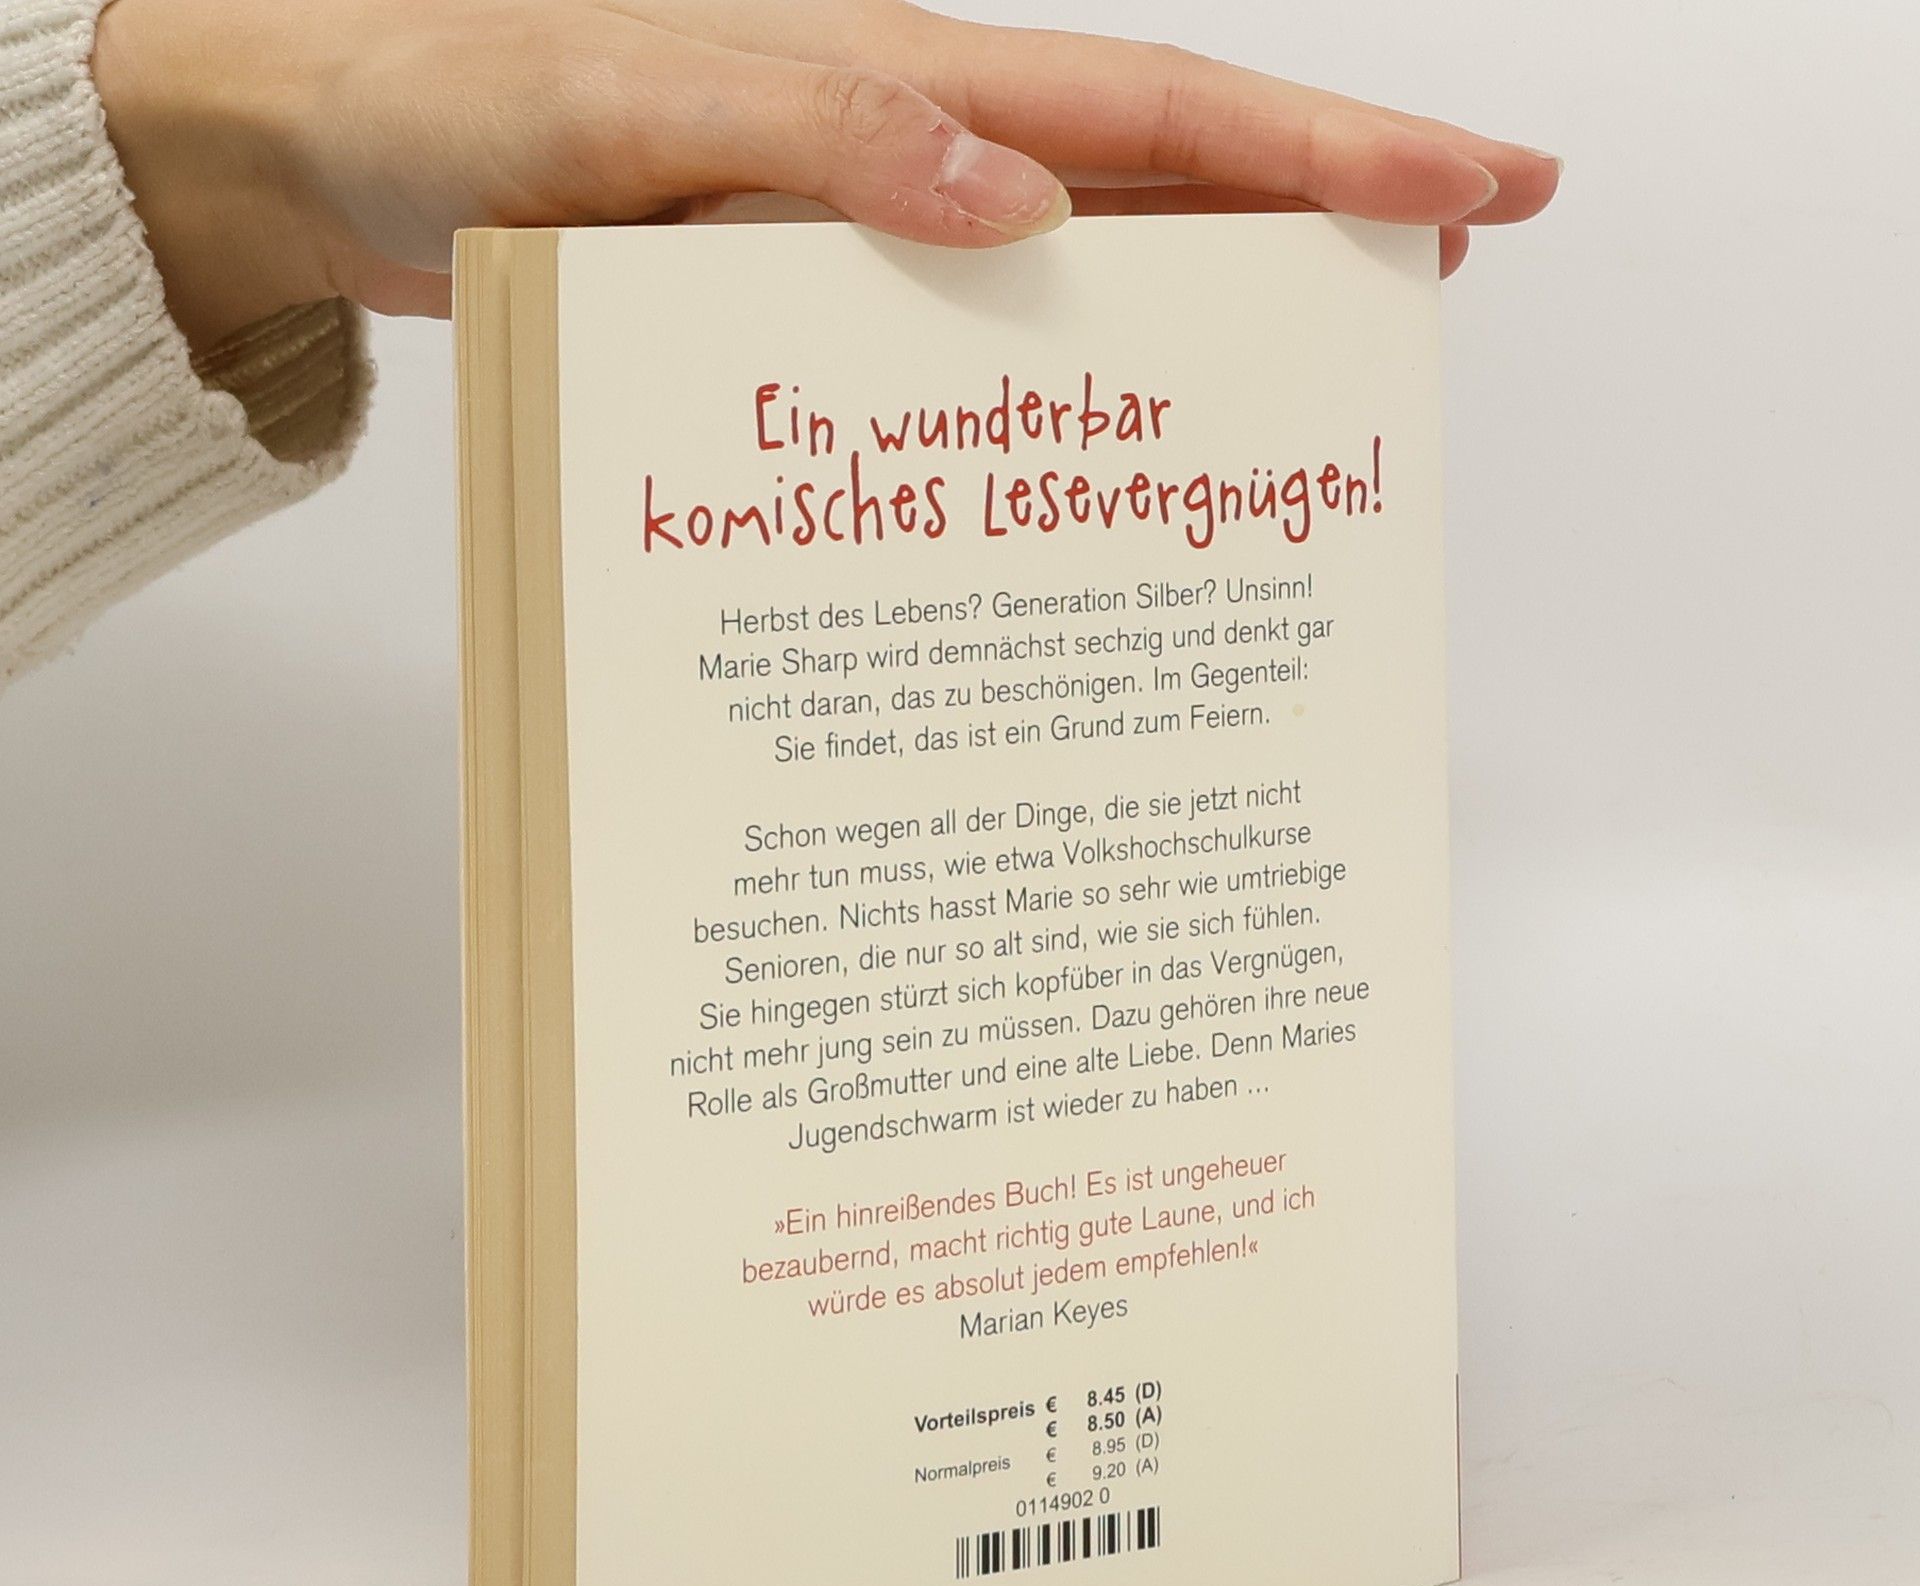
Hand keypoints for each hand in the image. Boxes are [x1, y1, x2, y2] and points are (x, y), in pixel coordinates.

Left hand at [92, 0, 1560, 350]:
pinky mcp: (812, 319)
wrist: (343, 156)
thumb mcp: (620, 102)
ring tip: (1300, 415)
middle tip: (1447, 301)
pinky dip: (1037, 413)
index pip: (1167, 116)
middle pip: (1164, 196)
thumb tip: (1019, 202)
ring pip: (1077, 288)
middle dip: (1319, 239)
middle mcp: (911, 160)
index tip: (1479, 189)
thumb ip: (813, 130)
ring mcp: (870, 244)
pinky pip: (960, 365)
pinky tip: (1076, 473)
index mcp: (905, 83)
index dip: (1332, 153)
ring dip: (1193, 335)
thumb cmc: (460, 103)